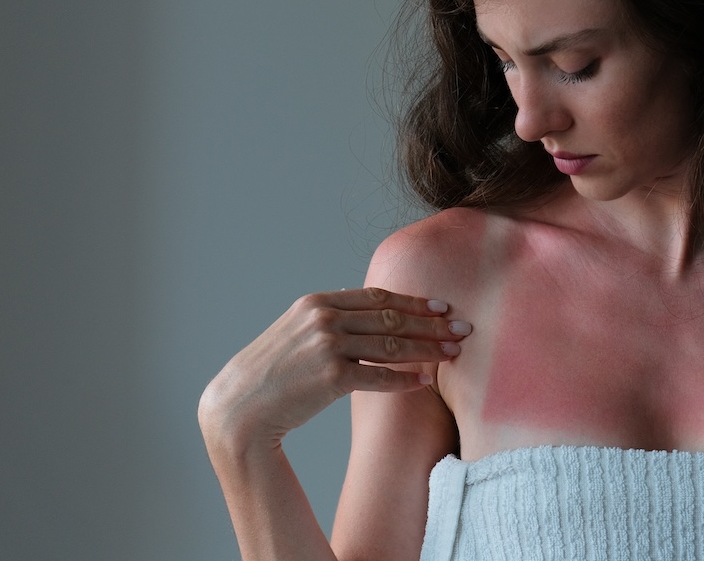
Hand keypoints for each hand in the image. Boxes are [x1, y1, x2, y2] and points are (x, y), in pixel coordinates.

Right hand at [198, 288, 471, 450]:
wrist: (240, 408)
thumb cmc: (272, 374)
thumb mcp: (296, 333)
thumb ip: (330, 319)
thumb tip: (371, 312)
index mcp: (317, 303)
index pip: (378, 296)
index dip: (414, 300)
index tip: (442, 306)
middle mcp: (323, 319)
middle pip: (392, 316)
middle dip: (432, 322)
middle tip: (463, 327)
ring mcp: (327, 346)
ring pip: (392, 343)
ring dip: (428, 348)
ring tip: (454, 352)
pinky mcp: (331, 377)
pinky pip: (380, 376)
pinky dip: (406, 378)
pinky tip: (426, 380)